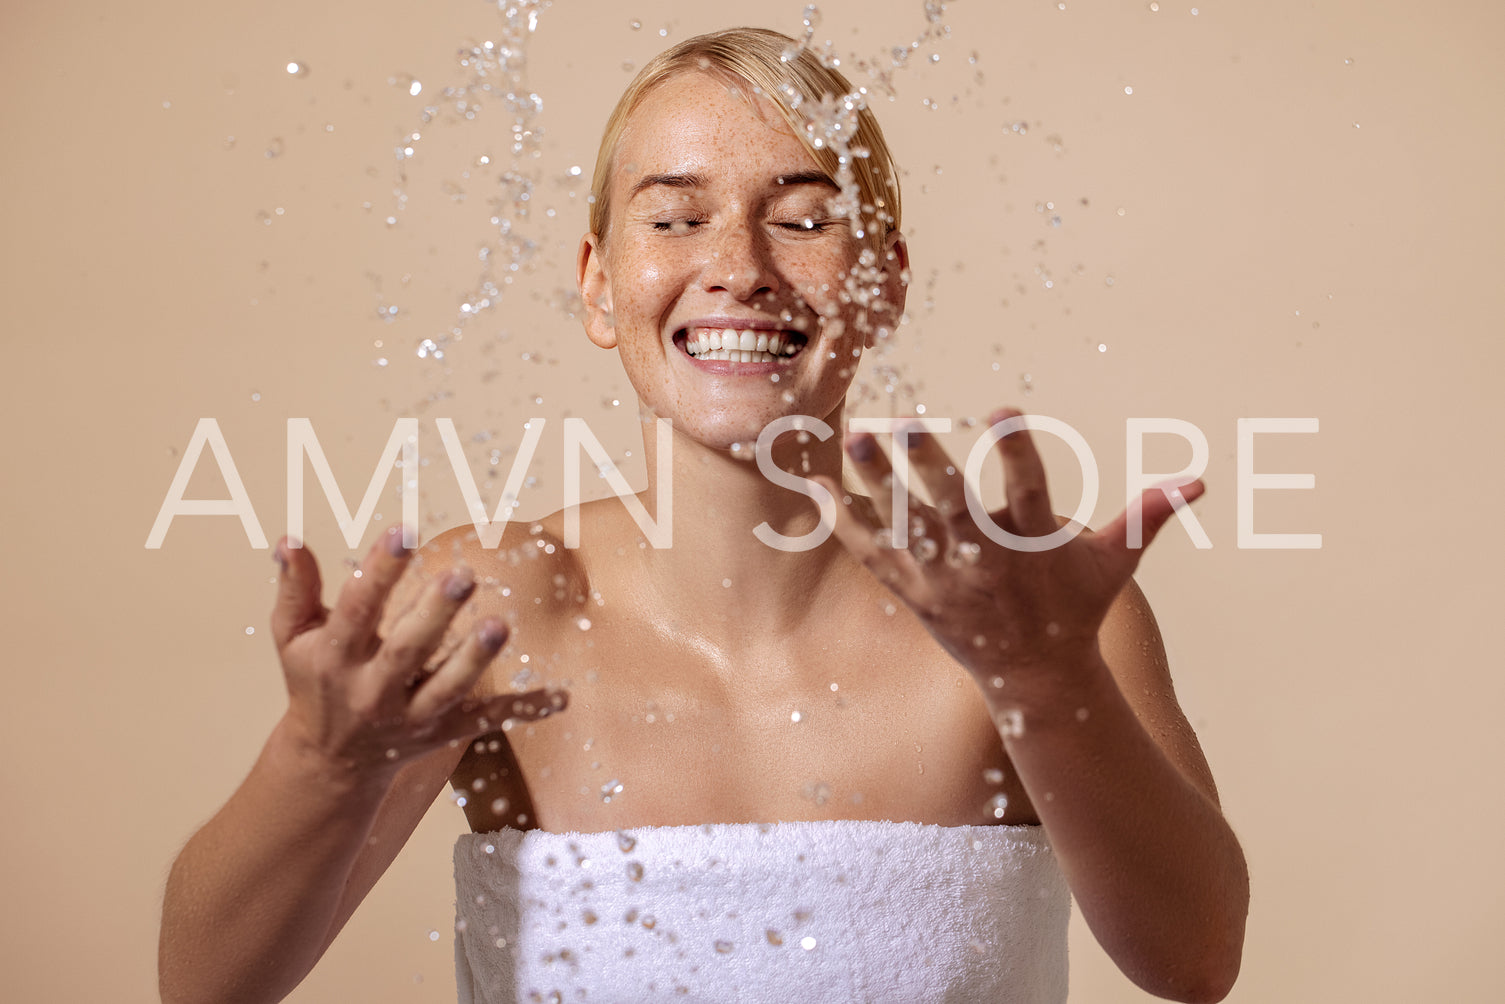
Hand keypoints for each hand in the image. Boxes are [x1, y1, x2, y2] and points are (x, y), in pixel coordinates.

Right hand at [269, 526, 565, 776]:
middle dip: (434, 614)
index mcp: (336, 657)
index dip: (378, 570)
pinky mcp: (443, 734)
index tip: (403, 530)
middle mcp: (373, 689)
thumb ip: (296, 589)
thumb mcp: (294, 637)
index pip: (356, 609)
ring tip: (500, 624)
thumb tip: (289, 538)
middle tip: (463, 575)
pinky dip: (524, 710)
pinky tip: (560, 696)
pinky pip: (487, 721)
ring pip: (447, 689)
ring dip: (475, 659)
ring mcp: (410, 715)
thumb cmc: (314, 681)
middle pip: (406, 651)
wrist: (328, 761)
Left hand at [818, 409, 1201, 686]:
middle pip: (952, 508)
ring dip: (876, 483)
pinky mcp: (915, 591)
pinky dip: (844, 522)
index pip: (1027, 490)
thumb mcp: (1113, 564)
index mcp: (1032, 544)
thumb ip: (1146, 516)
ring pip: (904, 525)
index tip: (1004, 410)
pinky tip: (817, 486)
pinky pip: (873, 554)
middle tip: (907, 424)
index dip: (1018, 450)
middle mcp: (984, 560)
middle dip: (929, 468)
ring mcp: (944, 578)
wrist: (1038, 679)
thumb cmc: (1075, 611)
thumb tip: (1198, 481)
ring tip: (854, 437)